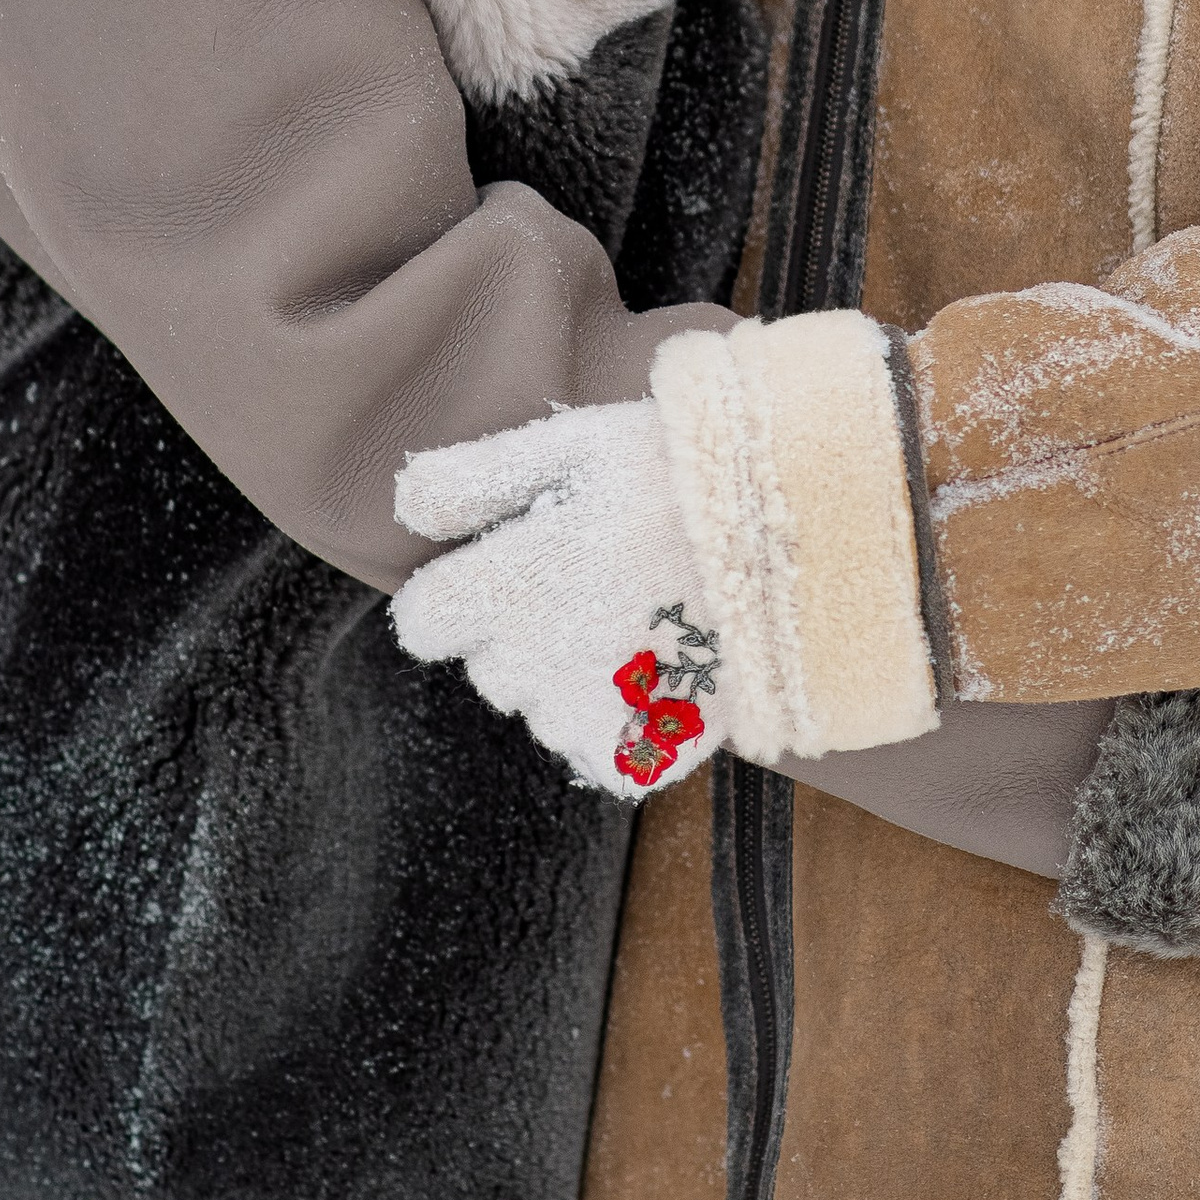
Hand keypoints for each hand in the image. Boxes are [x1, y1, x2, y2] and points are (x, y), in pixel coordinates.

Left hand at [392, 398, 734, 797]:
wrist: (798, 532)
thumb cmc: (680, 474)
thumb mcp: (572, 447)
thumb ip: (473, 479)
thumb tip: (401, 505)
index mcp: (505, 584)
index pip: (426, 622)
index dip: (459, 593)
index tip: (509, 568)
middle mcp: (533, 659)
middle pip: (489, 666)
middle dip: (523, 631)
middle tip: (596, 580)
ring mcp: (586, 713)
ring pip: (542, 709)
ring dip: (570, 676)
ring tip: (637, 618)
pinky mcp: (640, 751)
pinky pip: (597, 751)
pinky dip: (619, 724)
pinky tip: (657, 669)